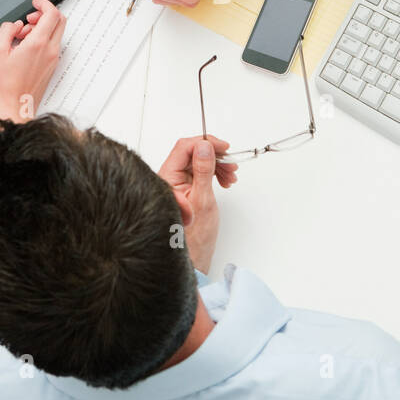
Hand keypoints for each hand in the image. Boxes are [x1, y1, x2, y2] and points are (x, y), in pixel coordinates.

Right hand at [0, 0, 65, 121]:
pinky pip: (52, 44)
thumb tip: (15, 25)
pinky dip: (43, 39)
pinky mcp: (52, 66)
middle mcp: (50, 51)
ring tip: (22, 36)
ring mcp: (53, 59)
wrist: (15, 106)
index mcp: (38, 44)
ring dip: (42, 27)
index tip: (35, 4)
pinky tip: (26, 46)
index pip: (52, 14)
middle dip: (45, 14)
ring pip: (56, 32)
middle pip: (60, 21)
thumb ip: (7, 31)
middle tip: (29, 19)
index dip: (44, 4)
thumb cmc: (6, 85)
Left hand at [156, 135, 237, 272]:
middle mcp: (169, 178)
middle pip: (192, 153)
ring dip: (216, 165)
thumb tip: (204, 146)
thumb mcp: (203, 199)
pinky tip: (224, 181)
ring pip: (198, 162)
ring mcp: (177, 183)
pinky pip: (199, 172)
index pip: (184, 148)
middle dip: (214, 155)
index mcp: (168, 178)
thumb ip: (203, 171)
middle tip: (231, 165)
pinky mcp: (184, 188)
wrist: (193, 257)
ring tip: (230, 177)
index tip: (223, 147)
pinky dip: (214, 173)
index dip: (205, 143)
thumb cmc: (194, 236)